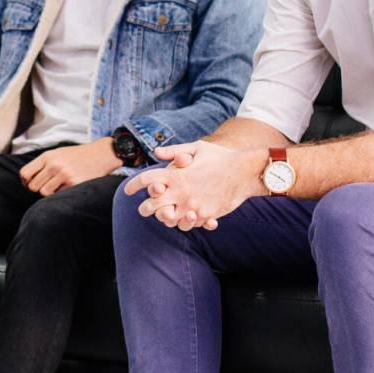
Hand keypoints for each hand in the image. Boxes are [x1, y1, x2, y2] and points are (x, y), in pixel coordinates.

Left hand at [19, 139, 121, 196]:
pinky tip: (68, 187)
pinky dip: (61, 194)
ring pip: (44, 193)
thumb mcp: (57, 154)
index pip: (24, 174)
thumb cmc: (77, 155)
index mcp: (47, 156)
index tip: (31, 183)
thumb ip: (42, 164)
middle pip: (33, 186)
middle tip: (47, 186)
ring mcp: (64, 174)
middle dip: (38, 189)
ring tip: (58, 187)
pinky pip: (58, 195)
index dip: (25, 182)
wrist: (101, 154)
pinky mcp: (74, 183)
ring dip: (49, 193)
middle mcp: (54, 165)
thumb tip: (26, 181)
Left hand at [121, 141, 265, 230]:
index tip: (127, 190)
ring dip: (164, 218)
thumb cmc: (221, 157)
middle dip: (145, 208)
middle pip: (151, 206)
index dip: (133, 186)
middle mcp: (180, 192)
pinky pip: (188, 225)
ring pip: (168, 220)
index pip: (146, 181)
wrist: (245, 172)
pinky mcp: (205, 215)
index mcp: (176, 175)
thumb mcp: (197, 147)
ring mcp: (192, 206)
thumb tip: (157, 152)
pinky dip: (184, 223)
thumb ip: (175, 152)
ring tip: (164, 215)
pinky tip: (184, 218)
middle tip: (143, 208)